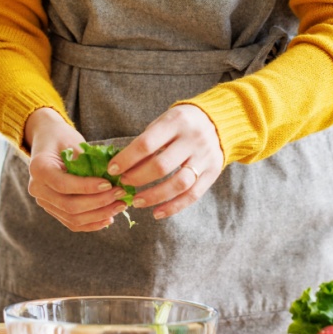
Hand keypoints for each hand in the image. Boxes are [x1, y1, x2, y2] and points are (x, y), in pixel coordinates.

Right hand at [23, 107, 127, 231]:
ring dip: (99, 215)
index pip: (64, 185)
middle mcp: (37, 188)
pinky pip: (72, 223)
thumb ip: (89, 162)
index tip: (109, 184)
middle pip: (69, 206)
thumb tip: (114, 179)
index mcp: (39, 168)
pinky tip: (109, 217)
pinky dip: (92, 223)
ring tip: (119, 206)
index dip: (88, 188)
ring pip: (72, 218)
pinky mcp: (53, 209)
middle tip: (121, 195)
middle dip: (99, 203)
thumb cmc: (62, 137)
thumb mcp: (74, 142)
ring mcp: (43, 201)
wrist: (47, 140)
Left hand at [109, 104, 224, 220]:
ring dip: (154, 196)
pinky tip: (156, 213)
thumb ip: (147, 142)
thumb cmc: (181, 123)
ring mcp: (205, 157)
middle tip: (123, 184)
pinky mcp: (213, 172)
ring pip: (178, 184)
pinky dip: (173, 207)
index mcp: (176, 121)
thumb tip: (121, 167)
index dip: (126, 159)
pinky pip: (193, 195)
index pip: (146, 144)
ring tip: (136, 201)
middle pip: (161, 166)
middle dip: (137, 178)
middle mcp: (193, 139)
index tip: (112, 169)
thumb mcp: (164, 122)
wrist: (220, 121)